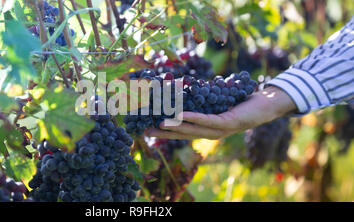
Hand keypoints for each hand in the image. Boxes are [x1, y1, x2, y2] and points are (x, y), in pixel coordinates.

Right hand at [145, 86, 296, 139]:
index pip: (183, 131)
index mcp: (208, 129)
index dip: (166, 131)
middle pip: (184, 134)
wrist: (268, 104)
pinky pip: (208, 120)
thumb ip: (204, 100)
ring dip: (176, 128)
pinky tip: (181, 115)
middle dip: (165, 133)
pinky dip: (193, 118)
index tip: (148, 127)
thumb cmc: (242, 100)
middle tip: (146, 129)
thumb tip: (185, 88)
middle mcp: (212, 133)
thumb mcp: (218, 101)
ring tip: (158, 124)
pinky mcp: (228, 123)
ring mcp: (220, 130)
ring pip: (194, 129)